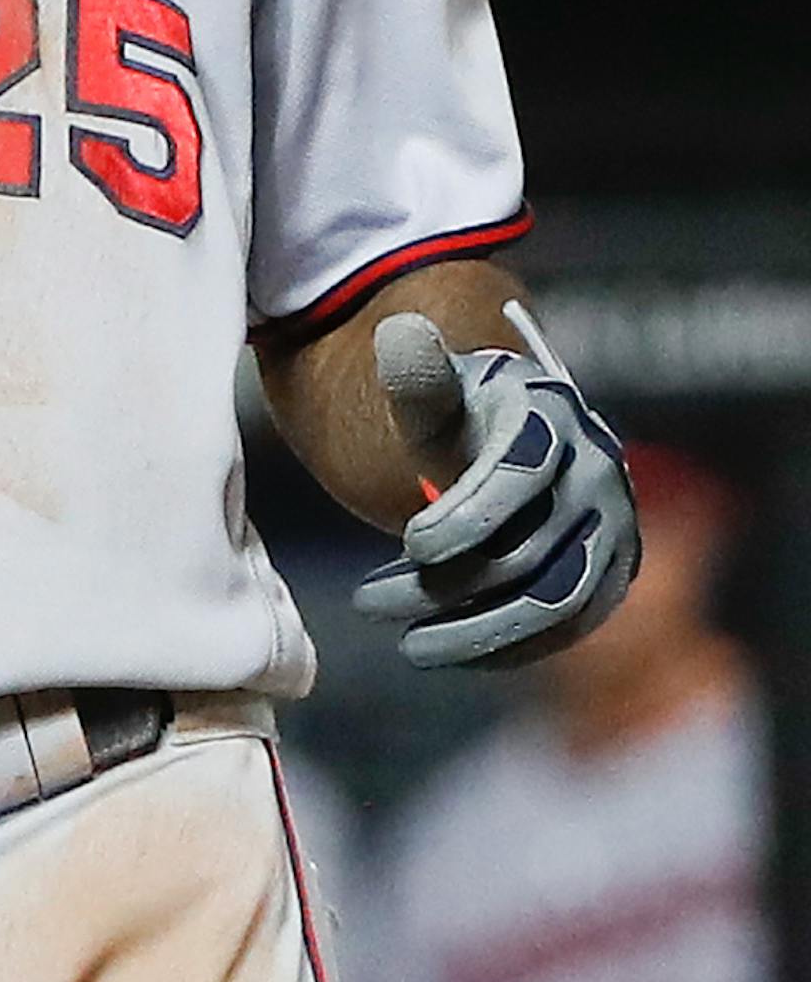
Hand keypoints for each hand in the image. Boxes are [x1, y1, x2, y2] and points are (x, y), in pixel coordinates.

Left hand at [353, 309, 639, 668]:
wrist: (521, 442)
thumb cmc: (467, 416)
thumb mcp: (438, 394)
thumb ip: (419, 379)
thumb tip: (400, 331)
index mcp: (551, 416)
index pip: (516, 475)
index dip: (462, 519)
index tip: (407, 543)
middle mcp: (596, 474)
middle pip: (526, 552)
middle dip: (443, 586)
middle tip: (367, 601)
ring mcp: (613, 530)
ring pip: (552, 603)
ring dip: (474, 632)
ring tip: (407, 644)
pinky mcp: (611, 578)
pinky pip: (566, 628)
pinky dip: (507, 646)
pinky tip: (449, 651)